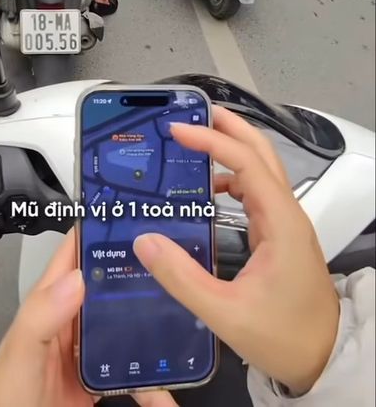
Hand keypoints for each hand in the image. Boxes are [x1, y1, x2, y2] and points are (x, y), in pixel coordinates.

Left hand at [0, 229, 177, 406]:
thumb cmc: (8, 401)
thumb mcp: (20, 353)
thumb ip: (42, 316)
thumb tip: (75, 279)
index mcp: (49, 304)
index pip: (74, 254)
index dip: (96, 230)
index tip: (127, 215)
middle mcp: (71, 321)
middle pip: (108, 284)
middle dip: (135, 270)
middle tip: (168, 259)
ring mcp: (87, 349)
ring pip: (125, 320)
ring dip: (150, 318)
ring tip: (177, 311)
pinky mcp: (101, 377)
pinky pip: (133, 367)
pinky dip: (151, 374)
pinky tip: (164, 378)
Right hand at [134, 106, 339, 396]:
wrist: (325, 357)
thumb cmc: (283, 336)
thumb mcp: (225, 313)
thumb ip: (181, 277)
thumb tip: (145, 243)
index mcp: (279, 221)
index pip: (246, 161)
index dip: (211, 141)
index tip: (178, 131)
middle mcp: (286, 213)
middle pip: (261, 151)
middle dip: (228, 127)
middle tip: (192, 113)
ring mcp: (286, 221)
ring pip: (261, 167)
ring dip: (231, 148)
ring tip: (196, 140)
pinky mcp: (280, 233)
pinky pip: (257, 190)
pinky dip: (234, 176)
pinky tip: (211, 188)